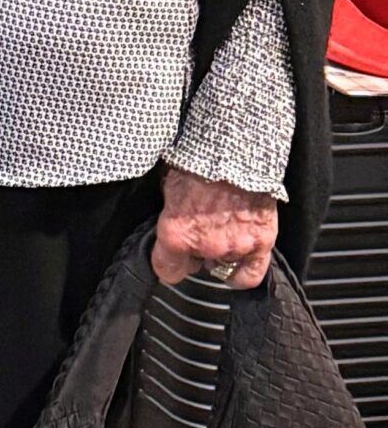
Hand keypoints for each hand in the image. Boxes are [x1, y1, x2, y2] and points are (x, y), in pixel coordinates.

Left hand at [153, 162, 279, 288]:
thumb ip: (170, 214)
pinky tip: (241, 258)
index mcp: (175, 233)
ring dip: (220, 256)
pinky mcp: (261, 243)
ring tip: (221, 235)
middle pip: (195, 267)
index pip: (166, 269)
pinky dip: (244, 271)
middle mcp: (205, 247)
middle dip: (194, 253)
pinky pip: (252, 274)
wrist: (233, 153)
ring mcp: (235, 247)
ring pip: (223, 268)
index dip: (168, 264)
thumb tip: (172, 221)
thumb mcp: (168, 188)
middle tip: (199, 234)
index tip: (171, 259)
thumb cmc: (197, 163)